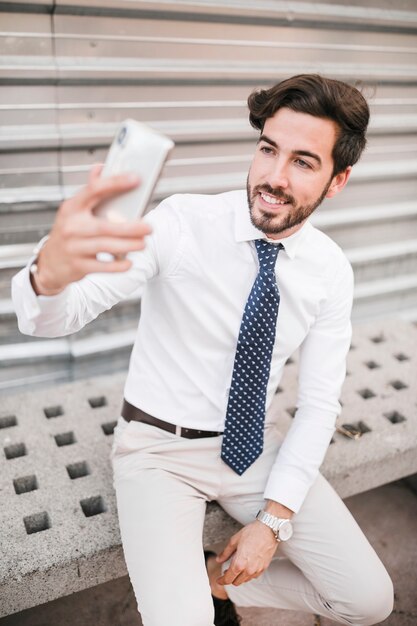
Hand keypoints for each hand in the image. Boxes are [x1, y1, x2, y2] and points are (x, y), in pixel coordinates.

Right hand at [31, 165, 151, 294]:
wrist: (50, 263)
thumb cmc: (69, 232)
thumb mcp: (74, 210)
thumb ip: (90, 192)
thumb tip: (100, 168)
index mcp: (72, 207)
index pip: (94, 190)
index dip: (115, 183)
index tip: (136, 179)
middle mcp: (71, 226)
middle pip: (104, 226)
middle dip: (129, 228)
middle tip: (148, 227)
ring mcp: (73, 247)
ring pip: (105, 246)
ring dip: (127, 245)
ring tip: (143, 243)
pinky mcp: (78, 265)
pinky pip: (102, 266)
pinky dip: (117, 266)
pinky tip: (128, 263)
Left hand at [216, 520, 277, 586]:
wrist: (268, 530)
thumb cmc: (253, 533)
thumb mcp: (234, 541)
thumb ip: (225, 553)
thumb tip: (219, 559)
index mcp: (239, 563)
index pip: (228, 579)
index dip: (222, 581)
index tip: (219, 580)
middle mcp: (248, 570)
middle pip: (236, 582)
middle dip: (230, 578)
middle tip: (226, 572)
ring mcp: (257, 570)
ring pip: (245, 580)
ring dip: (239, 577)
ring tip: (236, 568)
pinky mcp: (263, 568)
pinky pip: (253, 576)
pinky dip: (248, 574)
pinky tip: (246, 566)